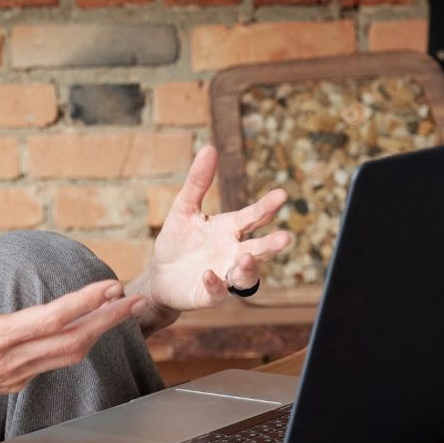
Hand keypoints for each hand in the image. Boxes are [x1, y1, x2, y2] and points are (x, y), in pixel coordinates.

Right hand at [0, 263, 146, 440]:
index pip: (49, 320)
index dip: (84, 303)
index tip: (109, 287)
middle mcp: (9, 360)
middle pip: (71, 341)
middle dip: (107, 321)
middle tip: (134, 300)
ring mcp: (13, 375)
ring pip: (67, 356)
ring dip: (98, 334)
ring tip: (119, 313)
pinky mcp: (11, 382)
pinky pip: (53, 364)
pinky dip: (77, 346)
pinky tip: (85, 333)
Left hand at [127, 145, 289, 333]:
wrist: (159, 277)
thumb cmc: (177, 242)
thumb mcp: (184, 208)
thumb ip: (198, 182)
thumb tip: (210, 148)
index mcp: (229, 229)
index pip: (252, 217)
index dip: (266, 207)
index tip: (281, 194)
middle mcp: (233, 252)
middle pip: (257, 248)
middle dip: (270, 245)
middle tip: (284, 238)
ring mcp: (224, 274)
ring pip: (245, 275)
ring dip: (249, 267)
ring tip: (248, 257)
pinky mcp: (209, 294)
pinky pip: (217, 292)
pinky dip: (215, 284)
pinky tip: (209, 274)